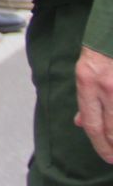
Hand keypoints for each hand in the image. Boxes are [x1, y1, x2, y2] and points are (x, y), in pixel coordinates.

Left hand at [76, 45, 112, 162]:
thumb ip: (84, 100)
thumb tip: (81, 124)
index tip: (106, 156)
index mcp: (87, 83)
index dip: (99, 143)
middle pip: (112, 128)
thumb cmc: (97, 55)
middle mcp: (106, 87)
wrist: (110, 35)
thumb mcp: (83, 74)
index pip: (92, 123)